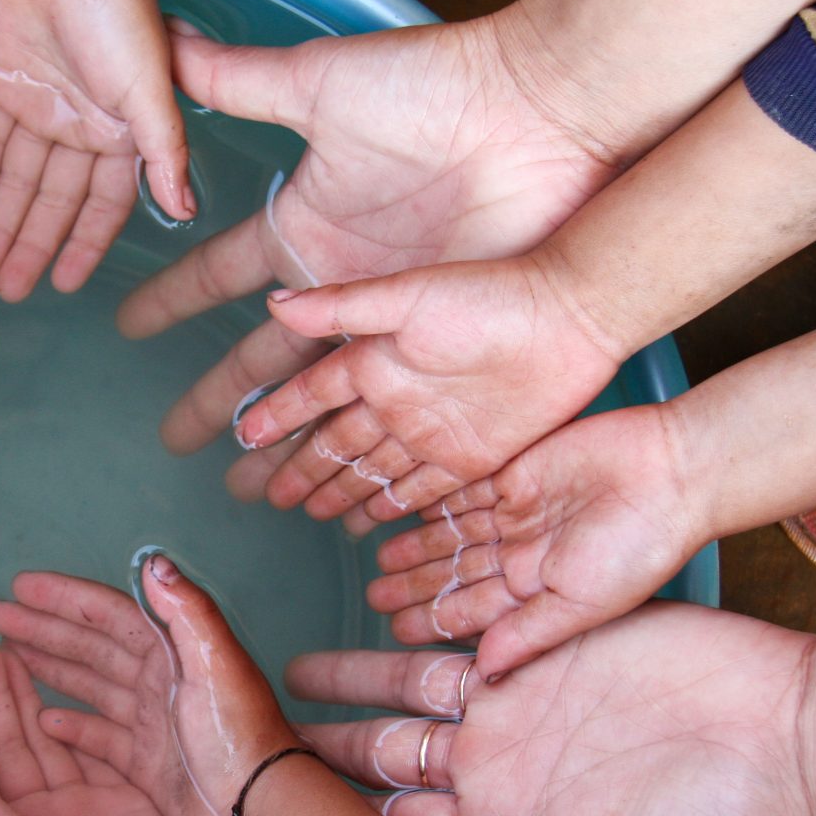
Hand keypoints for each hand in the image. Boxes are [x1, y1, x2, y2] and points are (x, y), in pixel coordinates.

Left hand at [0, 0, 191, 299]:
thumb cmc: (120, 14)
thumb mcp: (150, 91)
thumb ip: (164, 152)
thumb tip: (186, 210)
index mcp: (118, 133)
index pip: (100, 205)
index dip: (83, 245)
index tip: (64, 285)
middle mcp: (78, 127)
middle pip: (50, 201)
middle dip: (29, 246)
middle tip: (5, 290)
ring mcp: (37, 106)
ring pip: (14, 181)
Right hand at [0, 557, 297, 815]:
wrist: (257, 807)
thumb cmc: (237, 732)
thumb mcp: (215, 662)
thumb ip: (186, 610)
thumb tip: (152, 561)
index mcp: (172, 651)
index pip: (108, 613)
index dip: (64, 598)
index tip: (20, 586)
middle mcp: (157, 681)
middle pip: (90, 646)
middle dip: (44, 629)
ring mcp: (149, 723)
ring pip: (88, 686)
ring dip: (49, 669)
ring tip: (6, 657)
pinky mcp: (144, 764)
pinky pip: (97, 737)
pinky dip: (70, 727)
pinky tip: (41, 721)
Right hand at [116, 19, 619, 488]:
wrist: (545, 115)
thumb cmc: (437, 88)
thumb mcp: (317, 82)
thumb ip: (237, 79)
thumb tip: (162, 52)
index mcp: (305, 226)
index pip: (219, 277)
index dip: (172, 301)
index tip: (128, 328)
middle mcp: (341, 283)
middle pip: (261, 360)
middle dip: (218, 402)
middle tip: (175, 443)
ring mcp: (392, 322)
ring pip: (320, 404)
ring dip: (284, 448)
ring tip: (250, 494)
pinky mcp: (441, 347)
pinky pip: (386, 417)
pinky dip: (358, 456)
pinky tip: (334, 491)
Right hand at [232, 253, 623, 520]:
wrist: (572, 317)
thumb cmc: (491, 296)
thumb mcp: (409, 295)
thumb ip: (341, 306)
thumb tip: (274, 304)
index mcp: (376, 359)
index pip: (312, 395)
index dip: (278, 416)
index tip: (243, 437)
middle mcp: (397, 398)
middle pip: (336, 444)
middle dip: (300, 468)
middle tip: (264, 494)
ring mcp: (432, 431)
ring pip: (371, 472)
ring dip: (338, 492)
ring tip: (306, 511)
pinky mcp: (470, 457)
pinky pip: (420, 491)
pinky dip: (391, 507)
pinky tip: (369, 520)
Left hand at [284, 603, 815, 815]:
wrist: (801, 739)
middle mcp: (500, 764)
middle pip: (387, 754)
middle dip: (327, 748)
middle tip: (260, 741)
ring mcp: (521, 699)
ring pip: (410, 685)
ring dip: (353, 675)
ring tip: (290, 670)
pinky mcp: (547, 642)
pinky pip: (467, 628)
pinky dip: (418, 623)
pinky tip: (370, 608)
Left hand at [370, 404, 698, 674]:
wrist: (672, 471)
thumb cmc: (639, 547)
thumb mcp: (581, 604)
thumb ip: (529, 635)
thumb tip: (484, 676)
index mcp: (540, 591)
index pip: (475, 611)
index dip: (434, 619)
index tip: (396, 631)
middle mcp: (525, 553)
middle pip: (458, 571)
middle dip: (418, 585)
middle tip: (375, 596)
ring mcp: (520, 510)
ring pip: (454, 530)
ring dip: (418, 543)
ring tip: (379, 557)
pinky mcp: (517, 469)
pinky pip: (463, 486)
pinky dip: (432, 498)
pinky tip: (399, 505)